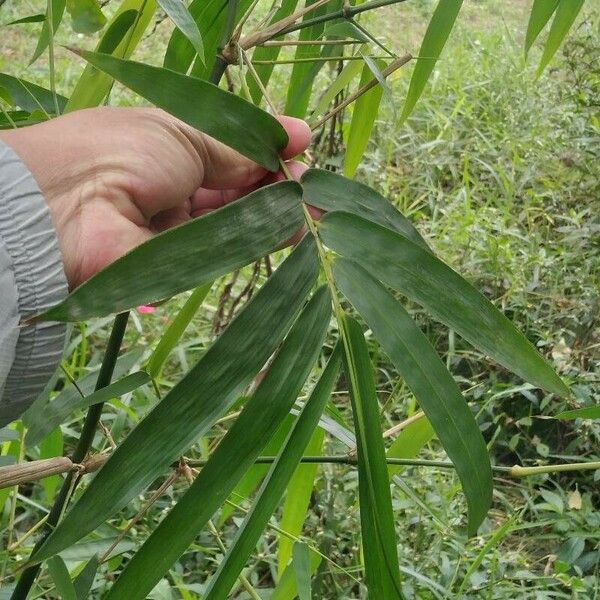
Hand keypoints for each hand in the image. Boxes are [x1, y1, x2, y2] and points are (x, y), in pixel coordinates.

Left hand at [0, 107, 310, 287]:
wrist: (71, 205)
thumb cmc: (126, 151)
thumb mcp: (188, 133)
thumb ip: (242, 144)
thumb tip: (298, 133)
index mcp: (173, 152)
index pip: (232, 156)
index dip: (267, 157)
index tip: (303, 153)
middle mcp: (178, 192)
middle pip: (238, 193)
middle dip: (279, 190)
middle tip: (314, 191)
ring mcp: (180, 232)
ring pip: (237, 226)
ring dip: (273, 218)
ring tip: (309, 212)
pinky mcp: (181, 267)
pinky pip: (224, 255)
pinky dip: (254, 243)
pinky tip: (284, 231)